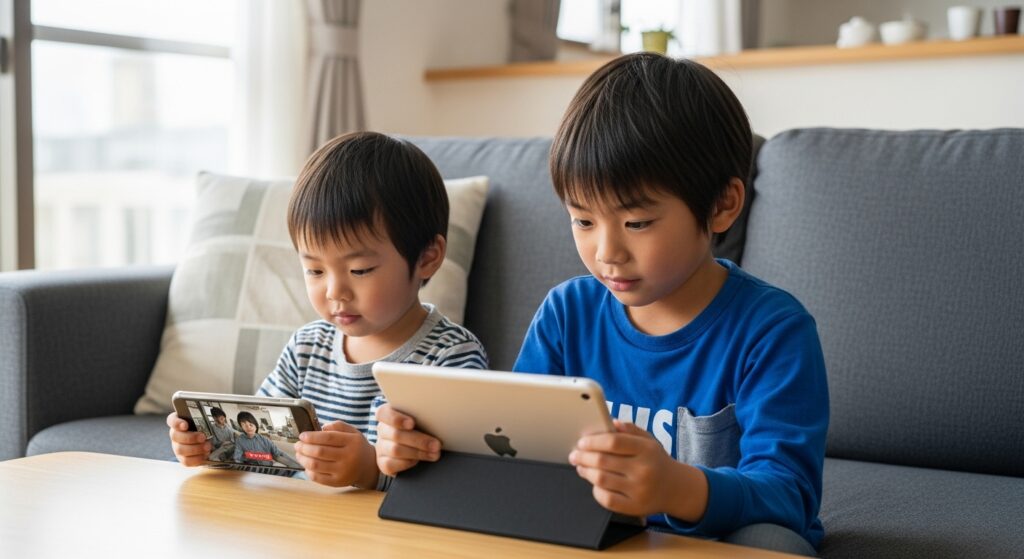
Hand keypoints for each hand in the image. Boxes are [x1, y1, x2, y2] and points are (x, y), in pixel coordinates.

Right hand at [167, 412, 210, 466]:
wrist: (210, 441)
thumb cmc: (206, 427)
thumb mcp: (207, 420)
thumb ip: (208, 416)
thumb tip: (219, 417)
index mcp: (179, 422)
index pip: (172, 420)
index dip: (176, 423)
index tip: (185, 425)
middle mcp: (176, 435)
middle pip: (175, 436)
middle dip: (190, 437)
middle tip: (203, 437)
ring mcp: (178, 447)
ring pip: (180, 449)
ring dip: (195, 449)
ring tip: (207, 447)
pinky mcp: (183, 458)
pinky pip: (186, 461)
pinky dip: (196, 459)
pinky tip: (205, 455)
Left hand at [295, 421, 378, 488]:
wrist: (368, 467)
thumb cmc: (356, 447)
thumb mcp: (352, 432)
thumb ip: (338, 426)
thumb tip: (321, 428)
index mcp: (352, 442)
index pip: (328, 438)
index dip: (312, 437)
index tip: (302, 436)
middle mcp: (348, 457)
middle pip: (320, 452)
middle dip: (304, 448)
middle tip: (297, 445)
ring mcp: (342, 471)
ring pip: (316, 465)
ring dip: (303, 459)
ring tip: (299, 454)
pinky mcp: (337, 482)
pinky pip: (317, 477)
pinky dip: (308, 471)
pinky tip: (306, 465)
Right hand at [374, 404, 440, 475]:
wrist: (417, 446)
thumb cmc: (421, 427)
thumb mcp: (422, 418)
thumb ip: (423, 415)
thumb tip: (438, 416)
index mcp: (388, 414)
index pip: (384, 413)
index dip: (397, 419)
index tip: (412, 423)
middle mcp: (382, 430)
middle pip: (395, 434)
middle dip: (419, 440)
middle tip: (437, 445)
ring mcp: (381, 447)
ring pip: (395, 450)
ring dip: (418, 453)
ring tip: (434, 454)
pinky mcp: (382, 463)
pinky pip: (390, 464)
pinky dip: (407, 463)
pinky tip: (418, 461)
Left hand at [569, 420, 706, 518]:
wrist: (676, 489)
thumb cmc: (656, 461)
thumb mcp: (649, 440)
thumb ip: (630, 430)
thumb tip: (610, 422)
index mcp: (647, 449)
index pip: (613, 442)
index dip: (593, 441)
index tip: (581, 442)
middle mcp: (644, 470)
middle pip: (603, 461)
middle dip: (583, 456)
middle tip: (575, 454)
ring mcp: (639, 490)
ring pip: (601, 479)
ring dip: (586, 471)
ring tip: (581, 466)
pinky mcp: (634, 507)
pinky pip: (607, 499)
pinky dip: (596, 490)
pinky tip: (594, 483)